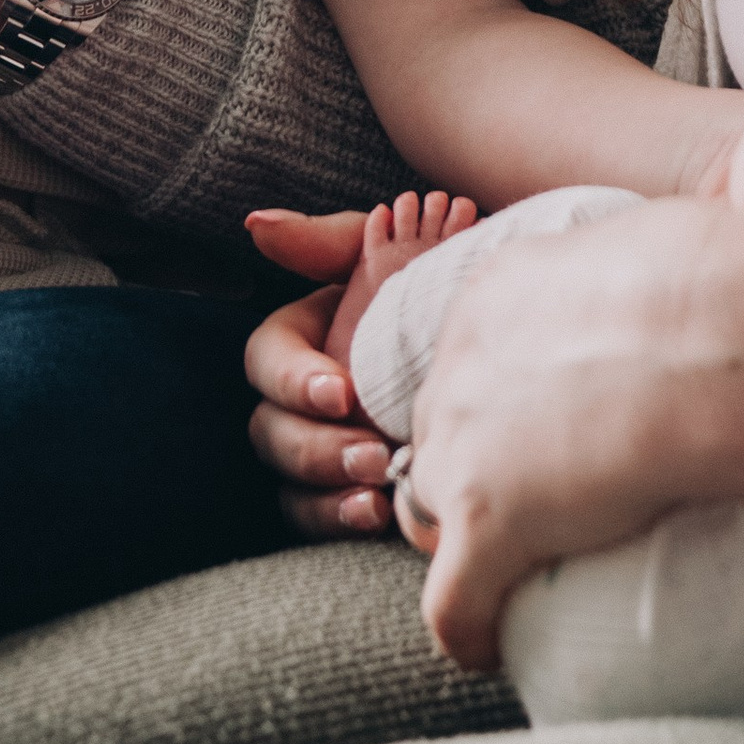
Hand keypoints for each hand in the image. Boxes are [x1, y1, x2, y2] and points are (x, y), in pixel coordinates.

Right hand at [242, 211, 399, 535]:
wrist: (487, 336)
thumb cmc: (427, 283)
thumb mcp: (383, 255)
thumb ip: (323, 241)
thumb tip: (257, 226)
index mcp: (299, 340)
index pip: (265, 360)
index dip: (294, 380)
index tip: (342, 392)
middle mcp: (299, 400)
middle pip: (271, 431)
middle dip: (316, 447)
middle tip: (371, 454)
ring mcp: (322, 448)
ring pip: (290, 483)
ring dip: (326, 491)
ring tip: (376, 490)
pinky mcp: (347, 490)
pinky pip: (321, 517)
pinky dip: (341, 518)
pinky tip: (378, 515)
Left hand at [404, 196, 743, 668]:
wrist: (710, 338)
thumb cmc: (712, 284)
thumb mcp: (658, 249)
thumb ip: (646, 271)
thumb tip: (701, 275)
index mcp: (499, 294)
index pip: (473, 359)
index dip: (500, 403)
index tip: (539, 432)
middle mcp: (463, 362)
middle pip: (440, 429)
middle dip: (469, 466)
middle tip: (530, 502)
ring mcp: (466, 444)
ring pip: (433, 506)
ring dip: (462, 539)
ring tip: (510, 573)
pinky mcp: (486, 522)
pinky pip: (450, 601)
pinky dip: (466, 628)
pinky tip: (488, 648)